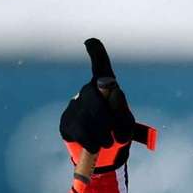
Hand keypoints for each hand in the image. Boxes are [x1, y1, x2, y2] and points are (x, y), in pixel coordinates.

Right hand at [60, 39, 154, 172]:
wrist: (103, 150)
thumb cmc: (117, 130)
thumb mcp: (126, 123)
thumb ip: (122, 110)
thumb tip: (109, 92)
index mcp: (107, 90)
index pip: (102, 68)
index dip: (97, 54)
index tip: (91, 42)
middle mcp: (89, 92)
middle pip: (92, 96)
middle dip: (106, 118)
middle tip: (118, 138)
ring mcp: (75, 107)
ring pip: (86, 116)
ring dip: (102, 135)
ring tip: (108, 143)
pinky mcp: (66, 123)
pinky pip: (79, 132)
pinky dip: (91, 143)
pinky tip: (95, 146)